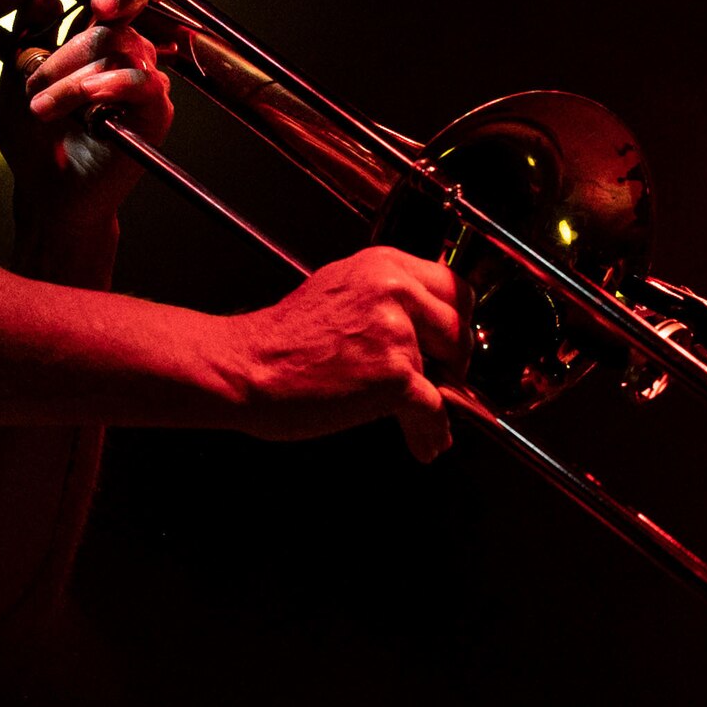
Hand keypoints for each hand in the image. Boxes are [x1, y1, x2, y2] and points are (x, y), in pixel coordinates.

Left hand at [0, 0, 173, 227]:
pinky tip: (88, 102)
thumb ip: (29, 33)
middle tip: (33, 89)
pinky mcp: (155, 114)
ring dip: (74, 80)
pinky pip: (144, 84)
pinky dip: (111, 86)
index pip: (120, 3)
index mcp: (99, 45)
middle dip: (65, 56)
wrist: (46, 192)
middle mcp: (127, 60)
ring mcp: (144, 86)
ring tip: (42, 109)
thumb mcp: (18, 78)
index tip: (98, 3)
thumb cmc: (33, 140)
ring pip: (122, 53)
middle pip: (113, 29)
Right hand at [226, 246, 473, 462]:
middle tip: (443, 379)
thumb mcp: (339, 289)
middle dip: (455, 360)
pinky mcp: (395, 375)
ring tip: (424, 419)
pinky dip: (431, 431)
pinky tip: (425, 442)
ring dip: (440, 400)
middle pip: (460, 326)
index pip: (453, 285)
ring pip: (450, 372)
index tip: (452, 342)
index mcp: (382, 265)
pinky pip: (435, 410)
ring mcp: (397, 332)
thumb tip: (421, 323)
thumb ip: (384, 298)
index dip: (457, 320)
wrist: (246, 366)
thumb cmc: (281, 339)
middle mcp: (394, 290)